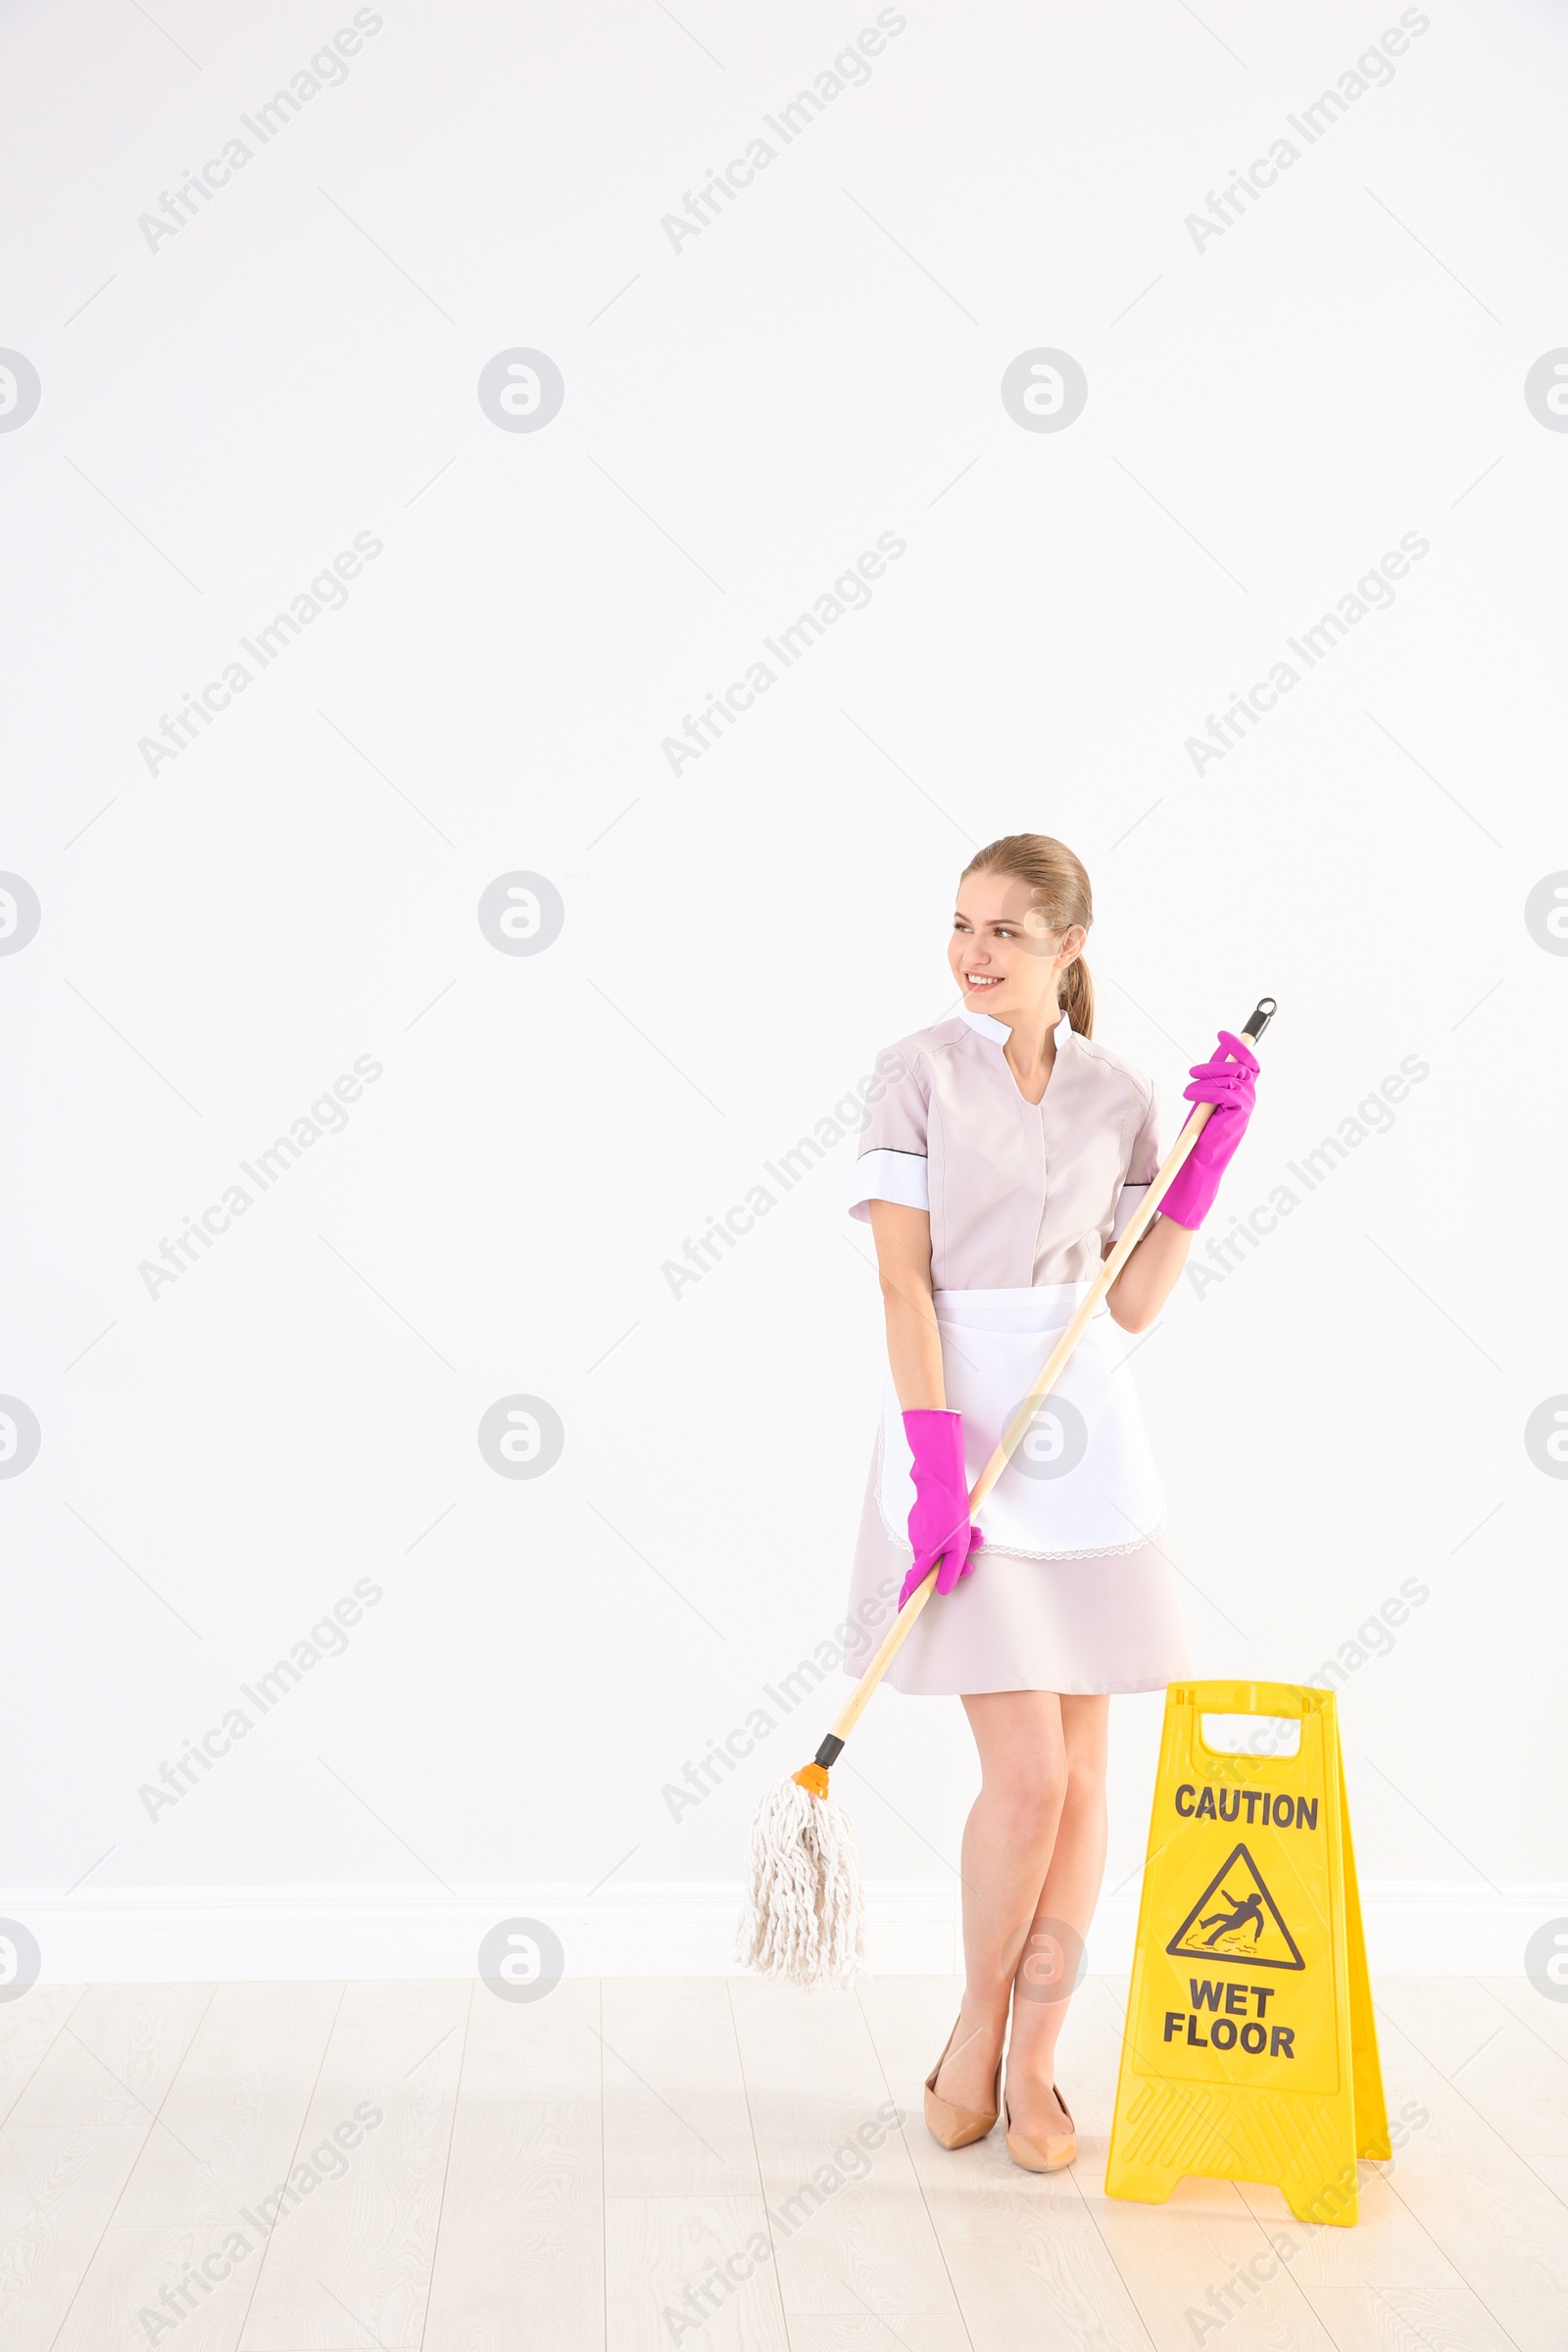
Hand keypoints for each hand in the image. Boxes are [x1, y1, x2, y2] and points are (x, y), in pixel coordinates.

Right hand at [897, 1408, 983, 1608]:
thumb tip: (943, 1590)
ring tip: (975, 1531)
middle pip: (935, 1562)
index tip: (901, 1610)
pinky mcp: (922, 1519)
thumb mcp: (958, 1546)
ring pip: (939, 1546)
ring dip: (958, 1543)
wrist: (941, 1480)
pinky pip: (937, 1533)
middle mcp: (917, 1544)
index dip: (907, 1597)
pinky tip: (963, 1520)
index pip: (913, 1582)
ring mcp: (918, 1530)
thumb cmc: (951, 1512)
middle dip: (955, 1560)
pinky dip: (952, 1532)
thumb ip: (951, 1570)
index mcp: (925, 1553)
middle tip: (973, 1550)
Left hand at [1158, 1030, 1258, 1230]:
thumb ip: (1213, 1076)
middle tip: (1193, 1070)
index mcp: (1242, 1092)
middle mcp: (1249, 1098)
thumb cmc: (1199, 1134)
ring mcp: (1246, 1107)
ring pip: (1233, 1077)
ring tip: (1187, 1091)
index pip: (1249, 1061)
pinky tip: (1192, 1097)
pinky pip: (1227, 1091)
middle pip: (1244, 1065)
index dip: (1238, 1045)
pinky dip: (1207, 1090)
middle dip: (1222, 1059)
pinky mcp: (1240, 1115)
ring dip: (1206, 1079)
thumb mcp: (1204, 1098)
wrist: (1198, 1164)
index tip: (1223, 1033)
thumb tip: (1219, 1051)